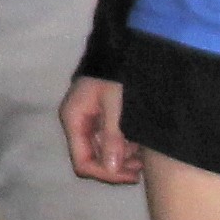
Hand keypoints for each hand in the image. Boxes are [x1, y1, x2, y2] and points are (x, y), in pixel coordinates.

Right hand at [61, 73, 141, 187]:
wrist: (121, 44)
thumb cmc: (117, 71)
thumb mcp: (117, 103)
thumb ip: (113, 135)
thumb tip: (111, 168)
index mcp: (74, 119)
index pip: (83, 162)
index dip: (106, 174)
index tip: (132, 175)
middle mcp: (78, 123)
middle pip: (93, 159)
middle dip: (117, 165)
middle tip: (143, 165)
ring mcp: (88, 119)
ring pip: (103, 151)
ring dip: (124, 156)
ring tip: (145, 152)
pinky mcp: (101, 115)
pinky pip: (110, 138)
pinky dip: (125, 143)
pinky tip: (140, 140)